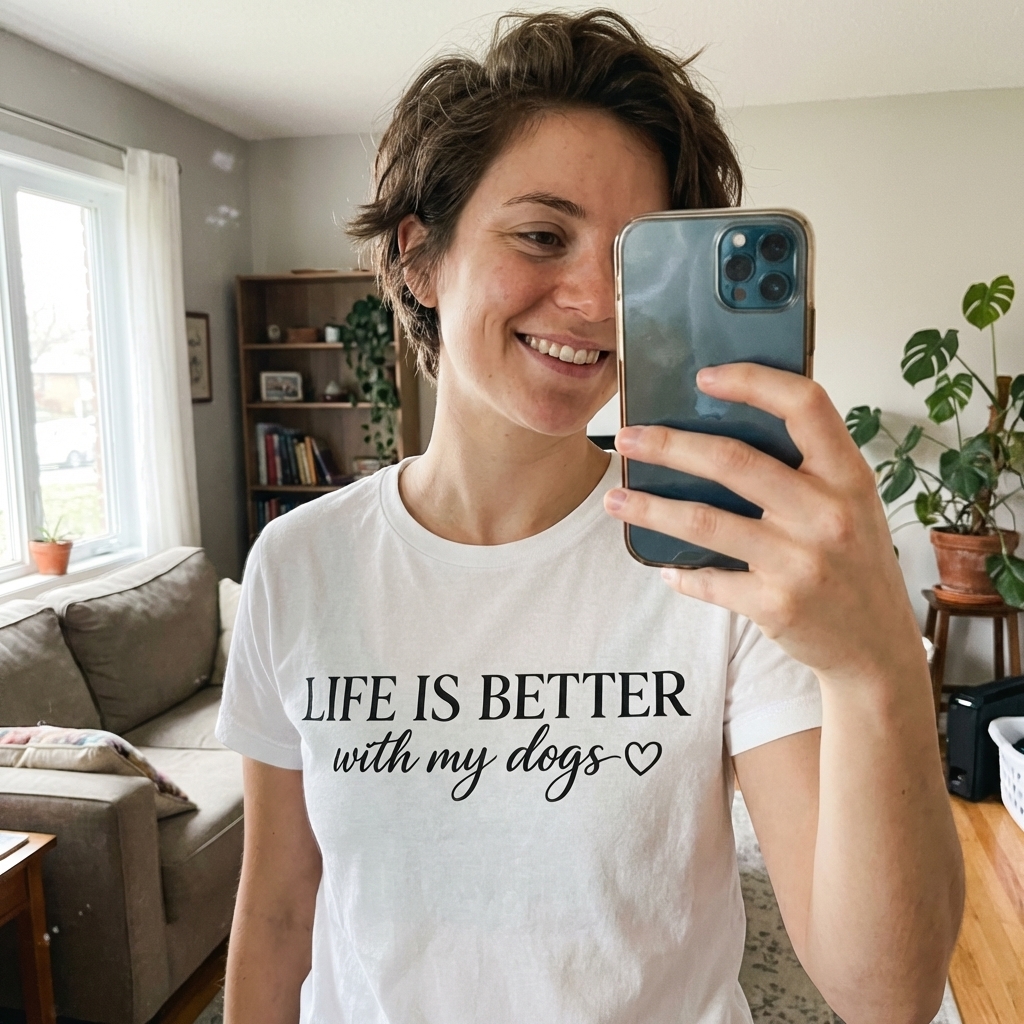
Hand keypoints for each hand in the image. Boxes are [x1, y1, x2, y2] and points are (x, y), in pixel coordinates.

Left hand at [603, 363, 925, 685]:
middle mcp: (827, 513)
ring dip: (649, 508)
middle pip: (732, 460)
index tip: (704, 377)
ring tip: (614, 499)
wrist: (876, 649)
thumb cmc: (855, 564)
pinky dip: (680, 572)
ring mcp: (800, 562)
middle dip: (668, 445)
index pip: (805, 406)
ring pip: (704, 520)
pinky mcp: (775, 605)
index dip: (753, 382)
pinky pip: (709, 579)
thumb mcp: (852, 505)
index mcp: (848, 476)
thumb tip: (722, 428)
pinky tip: (663, 566)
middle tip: (626, 438)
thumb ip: (807, 468)